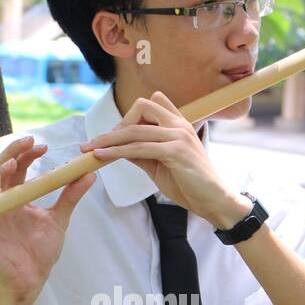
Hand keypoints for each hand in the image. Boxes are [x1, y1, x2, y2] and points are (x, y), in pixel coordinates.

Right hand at [0, 135, 95, 299]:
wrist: (33, 280)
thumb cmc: (41, 252)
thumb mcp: (59, 219)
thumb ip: (70, 196)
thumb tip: (88, 174)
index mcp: (16, 196)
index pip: (18, 167)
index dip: (27, 154)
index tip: (42, 146)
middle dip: (12, 152)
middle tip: (28, 143)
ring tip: (14, 163)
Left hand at [79, 91, 242, 225]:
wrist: (214, 202)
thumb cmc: (190, 185)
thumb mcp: (160, 165)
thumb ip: (142, 153)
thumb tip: (118, 148)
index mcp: (179, 124)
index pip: (153, 103)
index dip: (131, 116)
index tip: (116, 135)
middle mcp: (180, 125)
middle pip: (142, 106)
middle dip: (118, 124)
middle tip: (102, 143)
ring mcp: (179, 136)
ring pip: (136, 129)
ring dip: (109, 139)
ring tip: (90, 149)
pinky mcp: (176, 152)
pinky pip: (139, 148)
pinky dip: (117, 151)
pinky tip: (102, 156)